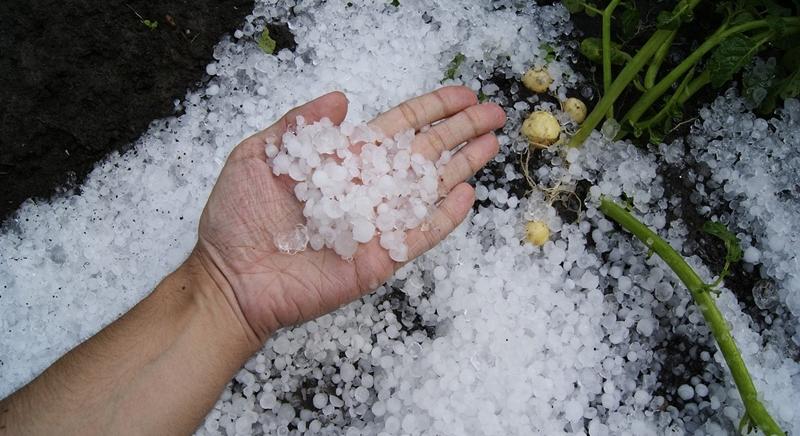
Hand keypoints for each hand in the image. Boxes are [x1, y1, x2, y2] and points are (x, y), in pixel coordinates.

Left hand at [193, 87, 505, 344]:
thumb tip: (341, 97)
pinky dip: (444, 217)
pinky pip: (419, 235)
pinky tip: (467, 194)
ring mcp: (376, 224)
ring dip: (462, 166)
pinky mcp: (379, 258)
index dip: (431, 110)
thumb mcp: (259, 156)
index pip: (398, 128)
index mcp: (343, 160)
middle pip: (424, 153)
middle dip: (460, 131)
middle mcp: (367, 188)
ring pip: (428, 189)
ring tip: (492, 144)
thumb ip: (300, 125)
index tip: (462, 95)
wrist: (230, 278)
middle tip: (494, 112)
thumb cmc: (237, 218)